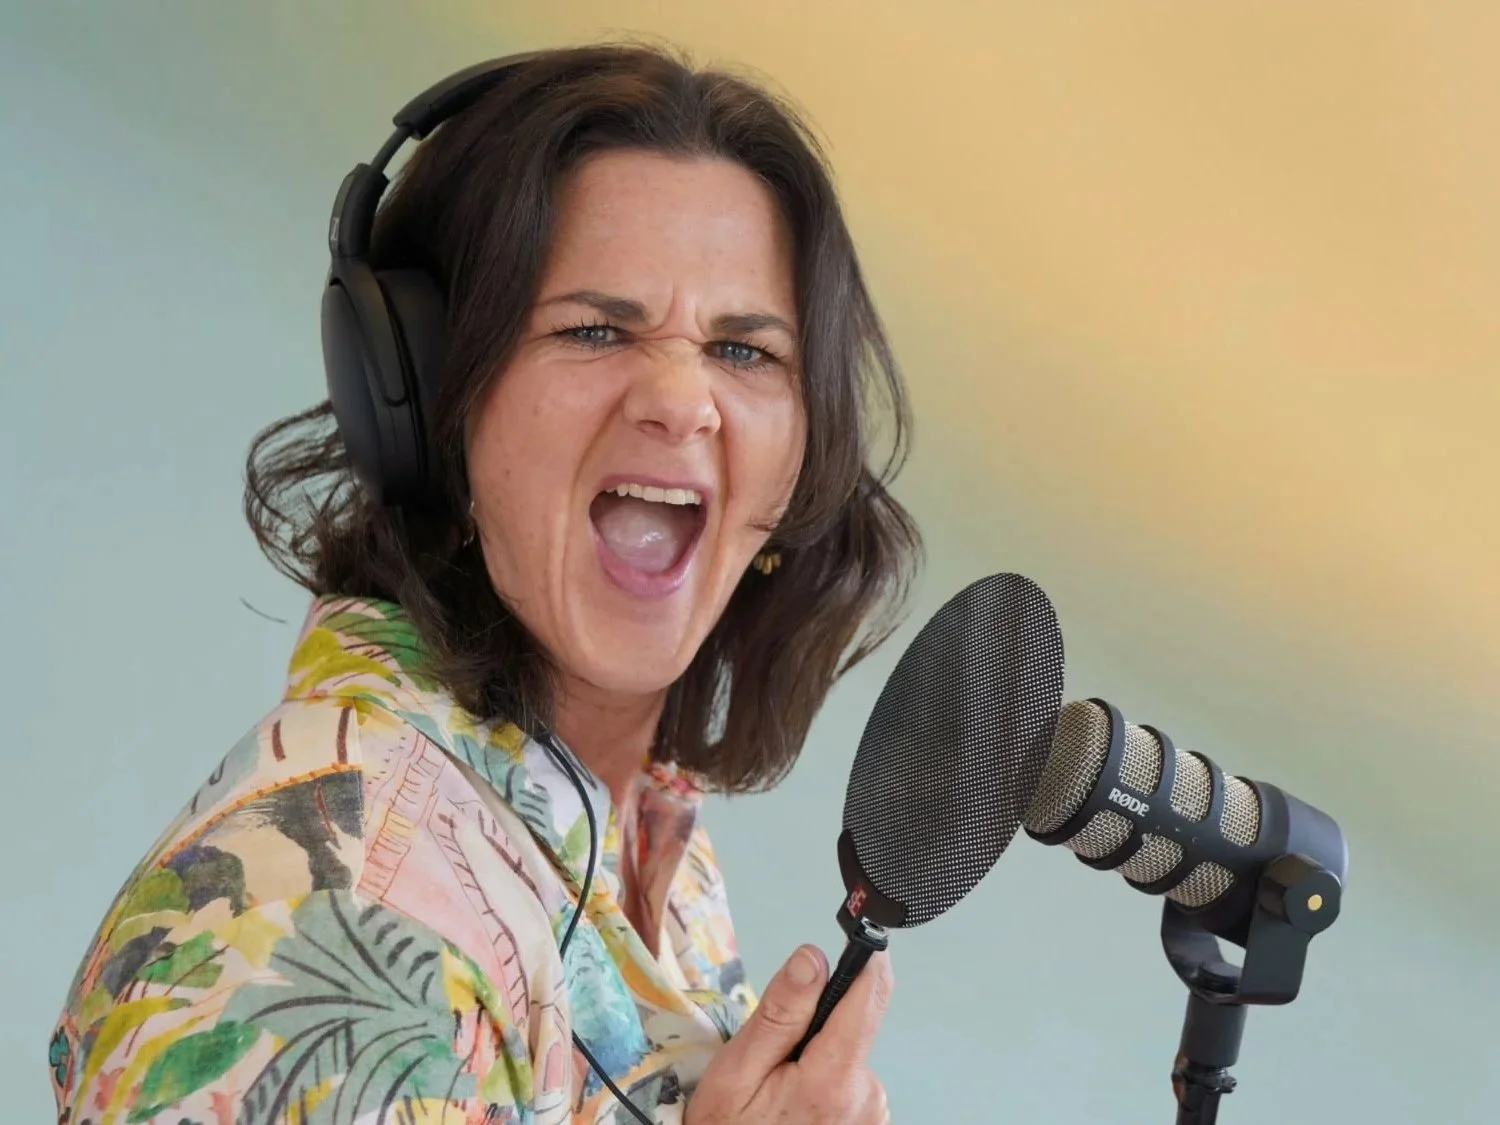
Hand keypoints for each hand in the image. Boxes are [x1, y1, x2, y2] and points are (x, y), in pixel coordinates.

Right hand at [686, 944, 892, 1123]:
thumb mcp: (736, 1074)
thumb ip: (780, 1013)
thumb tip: (812, 959)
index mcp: (833, 1079)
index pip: (870, 996)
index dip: (865, 960)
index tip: (859, 937)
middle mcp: (867, 1098)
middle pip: (852, 1026)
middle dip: (816, 1028)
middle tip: (773, 1059)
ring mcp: (872, 1117)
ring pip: (849, 1057)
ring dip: (818, 1062)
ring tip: (780, 1094)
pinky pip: (851, 1084)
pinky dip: (826, 1086)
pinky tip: (797, 1108)